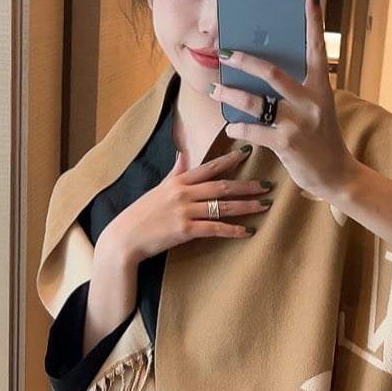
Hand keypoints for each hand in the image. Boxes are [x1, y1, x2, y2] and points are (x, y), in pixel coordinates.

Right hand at [100, 148, 271, 266]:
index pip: (209, 167)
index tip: (248, 152)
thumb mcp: (158, 189)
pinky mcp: (185, 230)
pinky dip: (233, 229)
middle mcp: (183, 193)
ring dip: (246, 206)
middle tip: (267, 185)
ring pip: (222, 206)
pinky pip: (214, 228)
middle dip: (247, 185)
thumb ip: (175, 173)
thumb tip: (183, 156)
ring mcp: (184, 211)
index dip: (230, 159)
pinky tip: (247, 231)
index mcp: (178, 181)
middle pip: (222, 186)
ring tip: (264, 205)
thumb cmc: (141, 214)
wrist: (124, 238)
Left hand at [211, 0, 357, 200]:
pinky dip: (238, 127)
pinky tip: (231, 126)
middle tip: (225, 54)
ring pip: (255, 102)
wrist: (336, 174)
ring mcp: (298, 122)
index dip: (314, 21)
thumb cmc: (321, 138)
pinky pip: (253, 130)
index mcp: (321, 87)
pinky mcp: (286, 143)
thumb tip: (263, 74)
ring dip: (230, 95)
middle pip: (272, 72)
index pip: (317, 48)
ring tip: (214, 90)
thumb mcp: (316, 108)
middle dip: (244, 61)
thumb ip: (297, 91)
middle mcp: (311, 101)